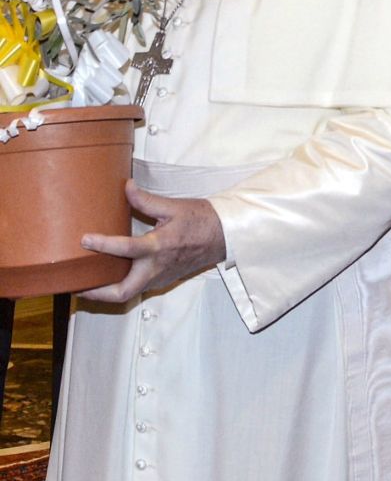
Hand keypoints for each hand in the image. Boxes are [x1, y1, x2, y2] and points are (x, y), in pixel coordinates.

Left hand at [79, 180, 226, 301]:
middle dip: (96, 293)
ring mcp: (161, 277)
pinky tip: (111, 273)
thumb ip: (146, 200)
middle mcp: (158, 267)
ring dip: (106, 291)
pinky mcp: (164, 279)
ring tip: (87, 281)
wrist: (224, 235)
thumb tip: (126, 187)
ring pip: (128, 293)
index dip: (103, 244)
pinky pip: (138, 286)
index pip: (126, 249)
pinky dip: (121, 284)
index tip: (85, 239)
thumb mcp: (173, 207)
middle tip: (76, 284)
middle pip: (122, 292)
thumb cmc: (201, 219)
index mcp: (159, 246)